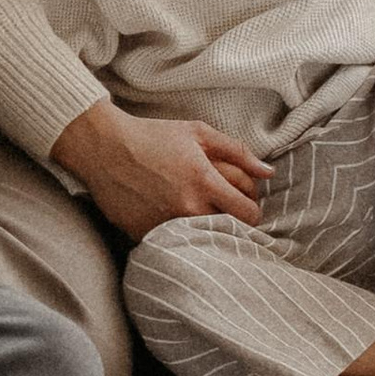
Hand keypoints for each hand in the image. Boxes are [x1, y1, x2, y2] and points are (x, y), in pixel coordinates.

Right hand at [50, 98, 266, 241]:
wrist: (104, 149)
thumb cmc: (152, 136)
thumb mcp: (198, 133)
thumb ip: (239, 152)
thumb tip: (269, 173)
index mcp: (205, 181)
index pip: (248, 213)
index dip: (254, 212)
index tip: (246, 207)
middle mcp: (188, 207)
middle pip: (229, 231)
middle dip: (233, 223)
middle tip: (226, 212)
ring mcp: (166, 224)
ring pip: (204, 240)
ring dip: (208, 232)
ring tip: (202, 216)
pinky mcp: (146, 234)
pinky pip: (175, 243)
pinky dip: (180, 236)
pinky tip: (175, 220)